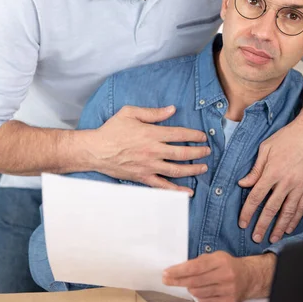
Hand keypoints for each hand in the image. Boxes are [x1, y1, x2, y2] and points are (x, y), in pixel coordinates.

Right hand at [91, 105, 208, 193]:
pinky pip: (163, 186)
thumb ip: (153, 112)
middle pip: (182, 153)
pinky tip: (188, 192)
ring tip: (203, 167)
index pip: (179, 135)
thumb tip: (172, 109)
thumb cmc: (112, 130)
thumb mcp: (130, 113)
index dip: (194, 136)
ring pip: (176, 170)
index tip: (202, 137)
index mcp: (151, 134)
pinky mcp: (143, 178)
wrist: (96, 150)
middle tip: (207, 151)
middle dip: (198, 152)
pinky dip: (177, 190)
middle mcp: (153, 151)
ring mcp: (149, 166)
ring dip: (192, 169)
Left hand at [163, 251, 269, 301]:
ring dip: (189, 289)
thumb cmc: (227, 265)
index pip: (195, 267)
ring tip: (187, 285)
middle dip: (178, 281)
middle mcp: (225, 275)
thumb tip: (178, 270)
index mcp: (220, 260)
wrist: (248, 277)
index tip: (167, 272)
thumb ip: (199, 262)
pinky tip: (198, 292)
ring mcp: (228, 290)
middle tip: (166, 280)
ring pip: (199, 292)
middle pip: (195, 281)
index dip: (179, 271)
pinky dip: (199, 297)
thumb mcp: (215, 257)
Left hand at [238, 115, 302, 242]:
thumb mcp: (266, 148)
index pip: (256, 196)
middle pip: (271, 208)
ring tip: (272, 238)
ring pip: (287, 212)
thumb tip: (243, 183)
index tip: (242, 223)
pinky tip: (289, 228)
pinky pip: (301, 207)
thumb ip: (255, 169)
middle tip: (255, 238)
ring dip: (279, 227)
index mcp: (272, 172)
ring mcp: (299, 186)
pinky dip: (295, 219)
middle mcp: (286, 182)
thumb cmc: (286, 137)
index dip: (248, 212)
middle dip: (262, 225)